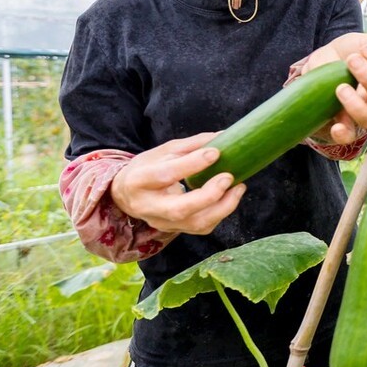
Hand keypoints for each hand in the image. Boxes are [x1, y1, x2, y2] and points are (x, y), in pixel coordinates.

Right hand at [109, 133, 244, 233]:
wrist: (127, 195)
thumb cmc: (148, 168)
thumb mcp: (163, 151)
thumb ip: (192, 145)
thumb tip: (223, 136)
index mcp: (139, 181)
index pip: (165, 175)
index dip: (191, 164)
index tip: (215, 152)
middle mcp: (148, 207)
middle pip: (179, 209)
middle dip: (208, 195)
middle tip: (228, 177)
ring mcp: (161, 223)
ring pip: (195, 223)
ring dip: (223, 207)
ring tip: (238, 187)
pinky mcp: (174, 230)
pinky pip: (202, 228)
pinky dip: (221, 213)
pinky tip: (231, 197)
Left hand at [303, 33, 366, 145]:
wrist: (314, 71)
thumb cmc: (339, 55)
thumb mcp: (351, 43)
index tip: (365, 50)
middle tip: (352, 61)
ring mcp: (361, 114)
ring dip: (357, 105)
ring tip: (340, 88)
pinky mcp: (345, 128)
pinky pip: (349, 137)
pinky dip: (344, 133)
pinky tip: (336, 125)